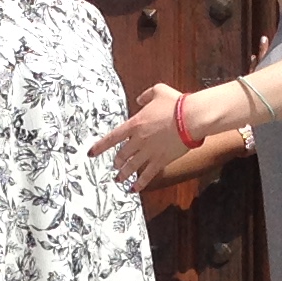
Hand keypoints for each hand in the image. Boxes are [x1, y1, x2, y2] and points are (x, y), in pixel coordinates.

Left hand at [86, 82, 203, 194]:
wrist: (190, 117)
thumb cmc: (176, 104)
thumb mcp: (158, 90)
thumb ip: (145, 95)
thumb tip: (139, 99)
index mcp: (135, 124)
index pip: (112, 138)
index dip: (100, 147)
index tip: (91, 153)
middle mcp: (139, 140)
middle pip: (122, 155)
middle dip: (117, 161)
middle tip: (115, 166)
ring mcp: (149, 152)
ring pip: (131, 167)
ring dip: (123, 174)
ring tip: (118, 180)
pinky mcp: (161, 160)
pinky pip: (147, 175)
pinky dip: (140, 183)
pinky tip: (134, 189)